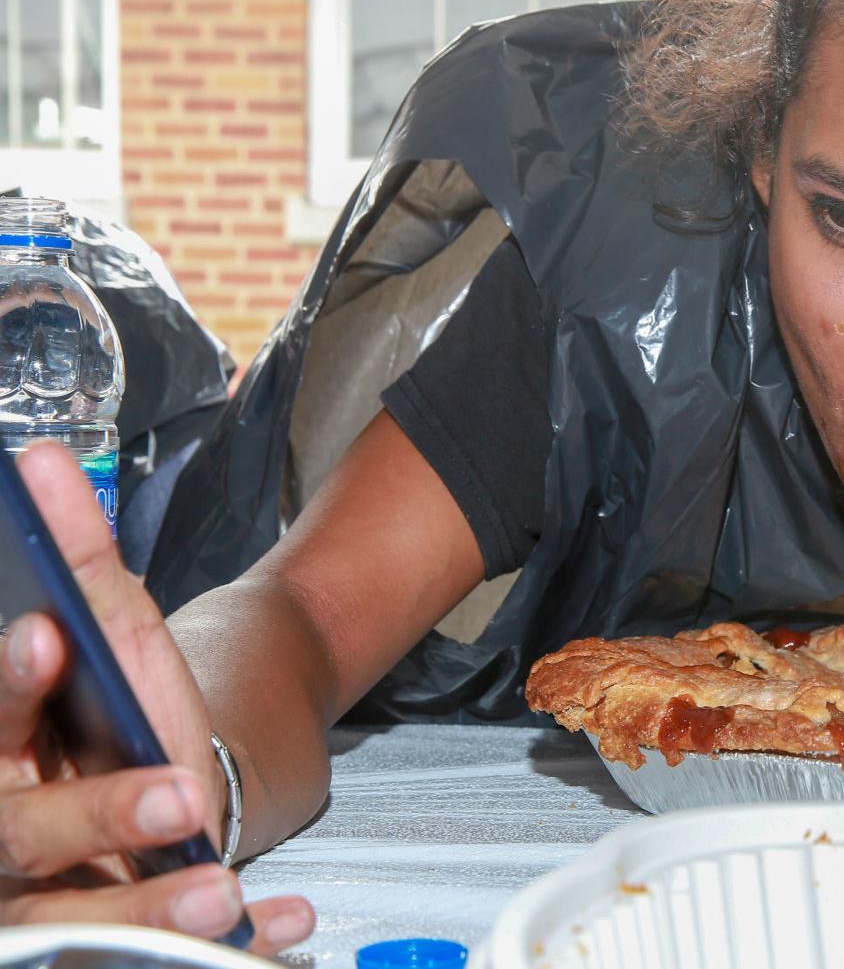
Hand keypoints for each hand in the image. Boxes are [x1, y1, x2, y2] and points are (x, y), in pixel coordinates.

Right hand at [0, 442, 313, 951]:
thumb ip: (76, 551)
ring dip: (153, 909)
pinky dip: (235, 938)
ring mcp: (51, 900)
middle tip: (182, 794)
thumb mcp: (102, 629)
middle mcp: (7, 836)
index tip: (47, 633)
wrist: (147, 794)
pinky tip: (281, 924)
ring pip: (77, 921)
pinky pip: (153, 955)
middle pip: (24, 833)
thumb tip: (42, 458)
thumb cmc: (109, 711)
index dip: (10, 681)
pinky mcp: (109, 941)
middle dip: (101, 814)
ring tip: (223, 892)